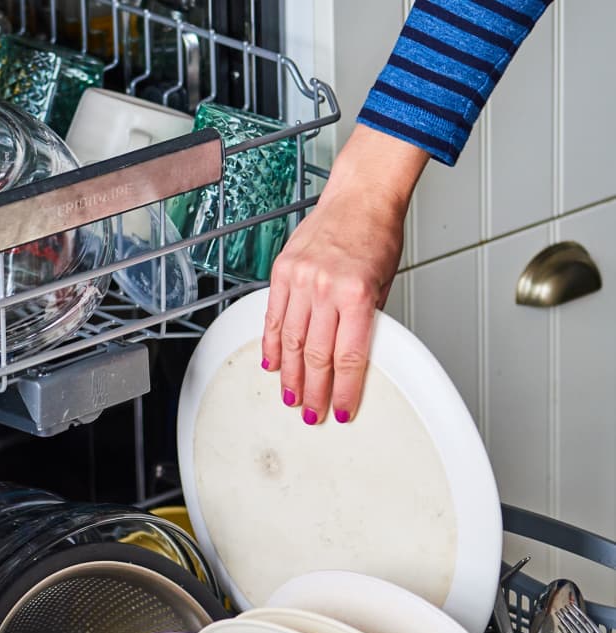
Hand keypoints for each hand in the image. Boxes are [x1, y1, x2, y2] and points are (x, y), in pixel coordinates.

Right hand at [262, 126, 428, 423]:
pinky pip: (274, 316)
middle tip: (312, 414)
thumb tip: (351, 360)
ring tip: (291, 397)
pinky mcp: (282, 271)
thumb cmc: (376, 235)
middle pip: (316, 356)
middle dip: (314, 391)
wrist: (360, 196)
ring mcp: (300, 279)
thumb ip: (364, 323)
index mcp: (356, 294)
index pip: (349, 357)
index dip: (345, 390)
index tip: (342, 410)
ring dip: (290, 375)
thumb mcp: (382, 285)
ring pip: (291, 341)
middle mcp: (325, 287)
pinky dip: (272, 344)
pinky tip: (273, 363)